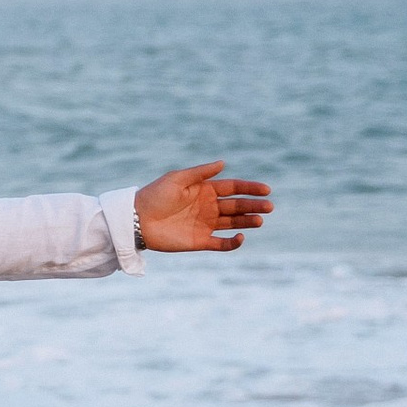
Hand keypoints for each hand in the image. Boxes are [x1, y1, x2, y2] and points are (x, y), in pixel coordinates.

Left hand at [134, 163, 272, 253]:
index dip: (249, 188)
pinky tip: (241, 237)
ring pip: (233, 223)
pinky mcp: (200, 241)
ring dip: (247, 222)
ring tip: (260, 220)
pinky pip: (221, 243)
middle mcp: (208, 207)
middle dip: (253, 206)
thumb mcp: (177, 179)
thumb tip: (223, 163)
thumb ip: (200, 173)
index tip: (266, 190)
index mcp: (204, 190)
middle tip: (269, 207)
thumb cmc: (155, 195)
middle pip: (236, 206)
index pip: (232, 188)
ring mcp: (205, 224)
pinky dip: (232, 242)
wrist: (136, 220)